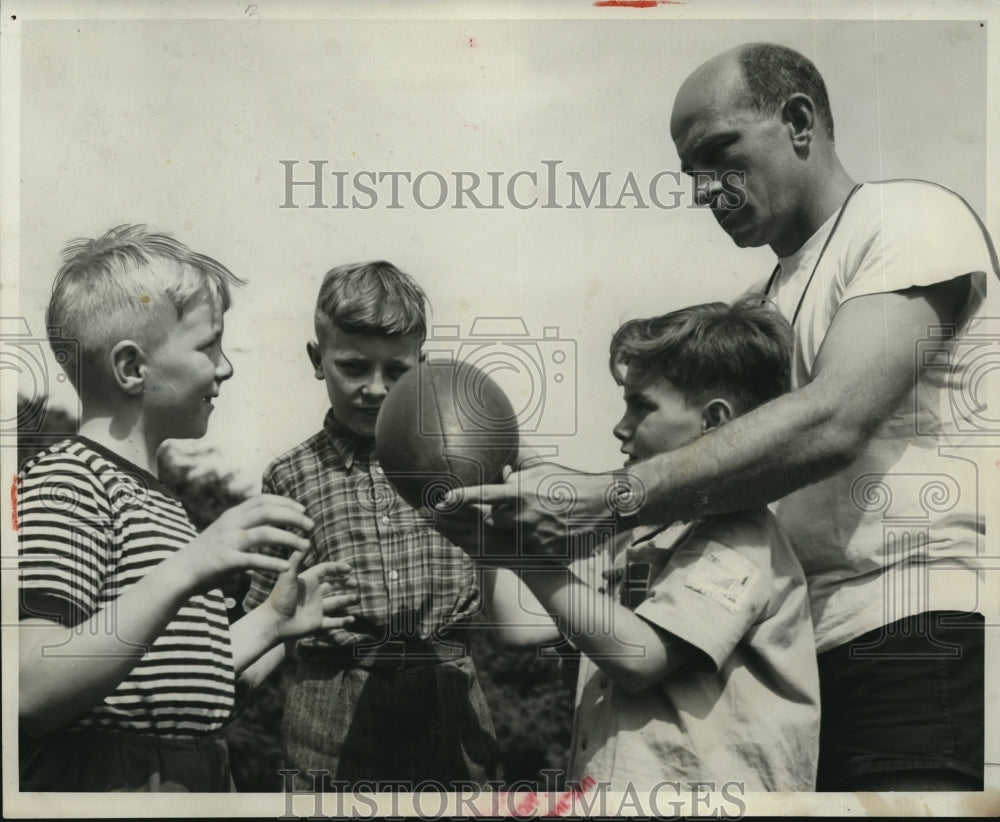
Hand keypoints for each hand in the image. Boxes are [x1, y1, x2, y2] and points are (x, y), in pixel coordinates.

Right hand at [177, 494, 316, 590]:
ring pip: (265, 533)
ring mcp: (228, 541)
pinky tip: (287, 567)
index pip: (263, 500)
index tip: (303, 509)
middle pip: (268, 512)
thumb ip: (245, 524)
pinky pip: (254, 560)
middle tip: (311, 526)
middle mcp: (231, 524)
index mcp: (232, 515)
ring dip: (289, 539)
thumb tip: (271, 519)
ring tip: (306, 546)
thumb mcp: (226, 531)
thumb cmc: (208, 554)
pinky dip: (272, 563)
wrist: (181, 572)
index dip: (285, 502)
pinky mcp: (226, 561)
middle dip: (293, 517)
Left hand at [265, 551, 358, 640]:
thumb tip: (306, 541)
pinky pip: (333, 622)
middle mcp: (313, 593)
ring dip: (347, 600)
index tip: (349, 569)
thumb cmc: (279, 598)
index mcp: (308, 581)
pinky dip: (342, 621)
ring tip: (358, 598)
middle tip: (355, 583)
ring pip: (336, 602)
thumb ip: (296, 559)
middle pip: (333, 585)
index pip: (326, 571)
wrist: (273, 622)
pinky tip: (352, 619)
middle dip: (345, 583)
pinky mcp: (317, 623)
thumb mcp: (288, 576)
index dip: (338, 569)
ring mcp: (316, 608)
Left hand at [437, 463, 622, 557]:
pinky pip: (528, 548)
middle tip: (511, 510)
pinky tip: (549, 531)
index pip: (483, 494)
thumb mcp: (543, 469)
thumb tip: (502, 459)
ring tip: (538, 519)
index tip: (442, 500)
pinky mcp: (545, 551)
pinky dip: (533, 540)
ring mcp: (534, 536)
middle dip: (497, 517)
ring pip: (511, 536)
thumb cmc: (572, 483)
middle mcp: (523, 515)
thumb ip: (518, 466)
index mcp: (520, 492)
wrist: (604, 505)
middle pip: (493, 521)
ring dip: (517, 529)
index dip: (461, 497)